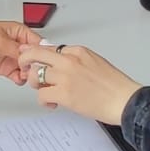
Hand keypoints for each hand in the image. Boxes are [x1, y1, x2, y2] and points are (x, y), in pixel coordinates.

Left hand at [0, 20, 41, 84]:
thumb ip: (16, 50)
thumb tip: (31, 57)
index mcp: (20, 33)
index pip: (39, 44)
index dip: (43, 54)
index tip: (44, 63)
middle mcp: (19, 46)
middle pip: (36, 59)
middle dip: (37, 66)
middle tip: (34, 72)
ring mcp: (13, 57)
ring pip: (29, 69)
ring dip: (29, 74)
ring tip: (25, 76)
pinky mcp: (6, 68)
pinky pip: (19, 75)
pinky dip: (20, 79)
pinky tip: (18, 79)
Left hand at [18, 44, 143, 124]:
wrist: (124, 100)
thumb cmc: (114, 85)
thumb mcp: (95, 62)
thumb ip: (77, 60)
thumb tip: (62, 63)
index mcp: (78, 51)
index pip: (49, 47)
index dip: (38, 55)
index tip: (34, 60)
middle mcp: (69, 60)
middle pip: (34, 54)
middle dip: (25, 61)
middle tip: (25, 70)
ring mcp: (65, 77)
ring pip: (34, 75)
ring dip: (35, 84)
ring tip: (45, 91)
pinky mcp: (64, 94)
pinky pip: (41, 95)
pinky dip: (44, 101)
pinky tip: (52, 103)